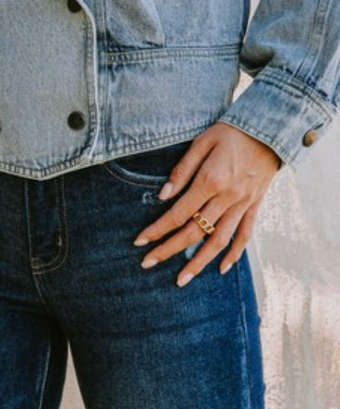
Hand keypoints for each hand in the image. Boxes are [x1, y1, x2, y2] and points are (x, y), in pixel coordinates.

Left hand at [133, 122, 281, 286]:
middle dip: (169, 250)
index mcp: (211, 181)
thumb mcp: (202, 142)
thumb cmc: (231, 131)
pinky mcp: (255, 206)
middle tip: (148, 263)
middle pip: (194, 232)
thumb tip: (162, 195)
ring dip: (199, 262)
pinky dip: (234, 254)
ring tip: (181, 279)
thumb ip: (182, 170)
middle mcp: (227, 198)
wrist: (269, 129)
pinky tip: (222, 268)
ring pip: (219, 241)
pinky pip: (245, 235)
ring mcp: (243, 204)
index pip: (178, 213)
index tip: (140, 241)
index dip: (157, 229)